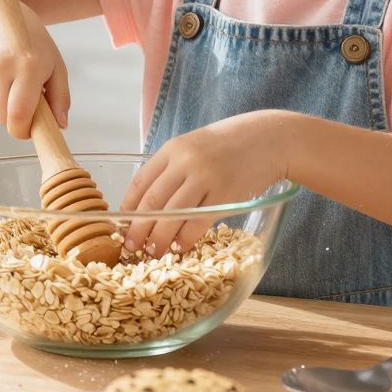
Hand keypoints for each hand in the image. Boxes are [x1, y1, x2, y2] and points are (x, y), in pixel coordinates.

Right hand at [0, 10, 69, 138]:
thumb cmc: (33, 47)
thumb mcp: (56, 66)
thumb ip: (61, 97)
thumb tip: (61, 125)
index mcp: (28, 67)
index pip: (19, 114)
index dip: (23, 131)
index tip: (29, 131)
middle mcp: (2, 68)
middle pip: (3, 117)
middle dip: (15, 119)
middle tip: (25, 103)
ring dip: (3, 109)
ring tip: (12, 88)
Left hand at [122, 113, 289, 255]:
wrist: (268, 139)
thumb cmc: (228, 145)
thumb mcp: (194, 146)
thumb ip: (172, 168)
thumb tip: (146, 203)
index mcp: (173, 149)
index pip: (140, 182)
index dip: (128, 208)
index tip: (122, 225)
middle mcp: (186, 162)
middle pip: (152, 202)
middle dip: (138, 229)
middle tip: (131, 246)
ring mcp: (206, 178)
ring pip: (172, 215)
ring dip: (159, 239)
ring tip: (152, 252)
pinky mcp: (226, 194)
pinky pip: (198, 222)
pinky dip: (185, 239)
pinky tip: (179, 248)